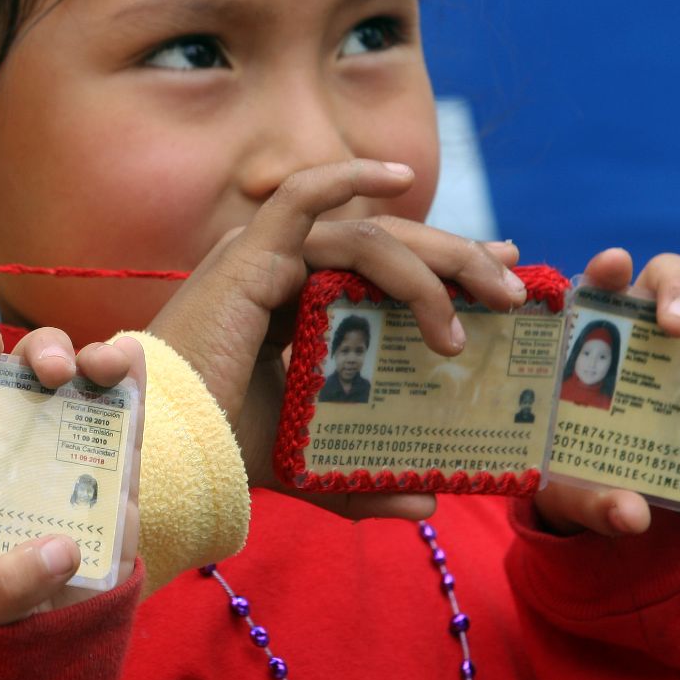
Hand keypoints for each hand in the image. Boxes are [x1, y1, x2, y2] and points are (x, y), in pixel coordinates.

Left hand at [0, 336, 145, 623]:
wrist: (46, 636)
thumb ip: (9, 582)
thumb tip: (62, 552)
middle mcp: (17, 437)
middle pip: (25, 373)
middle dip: (39, 353)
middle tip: (49, 372)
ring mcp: (68, 449)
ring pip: (79, 385)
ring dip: (92, 360)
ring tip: (103, 363)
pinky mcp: (114, 470)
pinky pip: (124, 419)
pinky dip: (130, 383)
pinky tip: (130, 355)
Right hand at [146, 159, 527, 521]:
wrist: (164, 450)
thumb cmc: (217, 449)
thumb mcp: (307, 462)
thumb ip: (361, 479)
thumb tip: (424, 502)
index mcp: (291, 307)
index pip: (381, 272)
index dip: (444, 269)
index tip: (502, 278)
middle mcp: (279, 273)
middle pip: (387, 250)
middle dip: (458, 262)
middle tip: (514, 292)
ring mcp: (263, 258)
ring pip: (367, 236)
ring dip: (434, 259)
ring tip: (485, 299)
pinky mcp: (250, 255)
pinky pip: (302, 198)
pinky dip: (348, 178)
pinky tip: (401, 177)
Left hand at [534, 248, 679, 535]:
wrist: (628, 485)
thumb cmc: (587, 473)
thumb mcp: (576, 492)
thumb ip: (594, 503)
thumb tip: (631, 516)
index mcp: (591, 342)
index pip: (592, 293)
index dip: (603, 274)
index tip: (614, 266)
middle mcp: (639, 322)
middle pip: (659, 279)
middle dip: (673, 292)